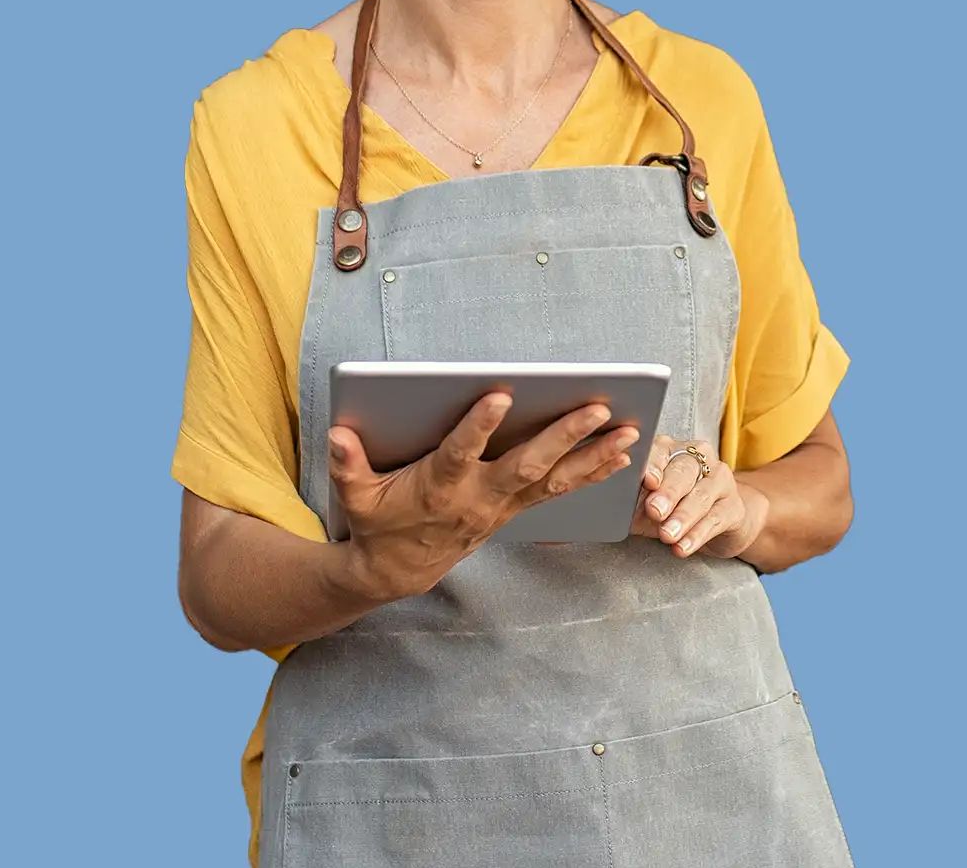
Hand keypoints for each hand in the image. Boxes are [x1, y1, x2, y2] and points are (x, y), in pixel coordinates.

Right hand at [329, 394, 640, 600]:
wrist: (397, 572)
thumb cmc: (377, 522)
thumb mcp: (354, 495)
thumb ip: (347, 464)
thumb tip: (337, 434)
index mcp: (439, 486)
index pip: (460, 452)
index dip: (479, 426)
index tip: (500, 394)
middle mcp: (479, 497)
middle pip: (527, 464)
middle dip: (564, 436)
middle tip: (597, 407)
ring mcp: (502, 506)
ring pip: (554, 479)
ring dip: (593, 455)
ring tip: (629, 431)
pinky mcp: (514, 510)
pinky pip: (559, 490)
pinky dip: (591, 472)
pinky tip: (621, 454)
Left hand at [631, 434, 768, 559]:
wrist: (717, 521)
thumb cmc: (671, 507)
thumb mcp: (647, 500)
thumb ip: (632, 497)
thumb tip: (609, 504)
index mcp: (671, 449)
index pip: (661, 450)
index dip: (654, 464)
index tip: (647, 480)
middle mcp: (698, 457)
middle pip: (683, 471)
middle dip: (668, 492)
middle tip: (654, 511)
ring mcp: (720, 480)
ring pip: (701, 495)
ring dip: (682, 517)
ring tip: (667, 535)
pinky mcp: (734, 506)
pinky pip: (715, 519)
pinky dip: (697, 535)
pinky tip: (683, 547)